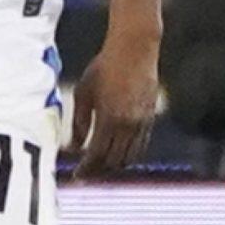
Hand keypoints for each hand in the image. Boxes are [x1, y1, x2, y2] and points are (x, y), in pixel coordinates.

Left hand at [67, 29, 159, 177]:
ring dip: (114, 165)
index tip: (76, 175)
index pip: (97, 155)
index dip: (86, 169)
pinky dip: (128, 155)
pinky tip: (117, 152)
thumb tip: (73, 147)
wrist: (134, 50)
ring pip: (130, 157)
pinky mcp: (150, 118)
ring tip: (101, 166)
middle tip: (87, 173)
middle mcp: (128, 125)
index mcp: (109, 118)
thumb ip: (79, 123)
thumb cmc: (104, 67)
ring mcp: (142, 122)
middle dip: (99, 170)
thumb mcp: (83, 92)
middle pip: (114, 161)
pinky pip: (140, 146)